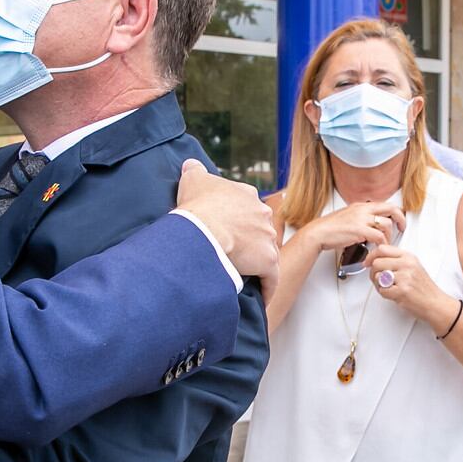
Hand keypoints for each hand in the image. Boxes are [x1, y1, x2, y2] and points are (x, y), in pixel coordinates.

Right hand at [176, 159, 278, 278]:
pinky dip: (268, 288)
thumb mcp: (192, 179)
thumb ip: (194, 170)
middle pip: (259, 230)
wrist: (203, 229)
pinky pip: (271, 278)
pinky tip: (262, 297)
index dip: (238, 219)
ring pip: (266, 253)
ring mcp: (267, 237)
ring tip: (246, 276)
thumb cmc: (197, 206)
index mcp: (247, 195)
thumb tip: (191, 164)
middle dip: (250, 241)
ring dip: (258, 264)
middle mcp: (262, 213)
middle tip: (235, 254)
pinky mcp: (268, 261)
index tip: (230, 229)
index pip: (247, 207)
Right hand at [300, 200, 405, 255]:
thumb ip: (360, 218)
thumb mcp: (348, 217)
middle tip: (402, 228)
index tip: (398, 219)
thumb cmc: (330, 228)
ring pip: (387, 224)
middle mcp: (363, 209)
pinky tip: (378, 248)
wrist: (318, 233)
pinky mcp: (359, 230)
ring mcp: (361, 219)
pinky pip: (379, 237)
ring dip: (389, 236)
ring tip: (385, 243)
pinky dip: (381, 244)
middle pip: (390, 208)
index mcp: (361, 206)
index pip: (384, 204)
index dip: (395, 212)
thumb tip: (369, 225)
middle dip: (400, 218)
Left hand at [364, 245, 450, 326]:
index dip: (371, 256)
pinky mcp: (402, 291)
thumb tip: (375, 258)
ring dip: (379, 285)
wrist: (435, 303)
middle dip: (373, 273)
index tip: (368, 262)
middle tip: (378, 280)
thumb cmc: (424, 287)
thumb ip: (396, 260)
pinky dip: (385, 294)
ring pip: (377, 277)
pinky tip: (394, 294)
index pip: (382, 249)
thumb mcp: (413, 267)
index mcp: (408, 257)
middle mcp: (407, 264)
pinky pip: (382, 290)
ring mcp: (405, 277)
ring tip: (389, 288)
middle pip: (376, 263)